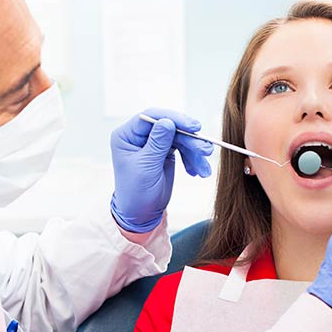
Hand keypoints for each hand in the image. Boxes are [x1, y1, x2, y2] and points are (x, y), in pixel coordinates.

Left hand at [110, 108, 213, 232]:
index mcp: (126, 135)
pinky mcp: (165, 150)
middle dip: (189, 139)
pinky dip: (192, 159)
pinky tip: (197, 171)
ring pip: (179, 137)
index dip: (173, 119)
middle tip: (205, 149)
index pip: (151, 117)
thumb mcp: (147, 167)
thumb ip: (158, 143)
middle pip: (169, 126)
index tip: (193, 127)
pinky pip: (183, 148)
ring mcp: (153, 142)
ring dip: (195, 151)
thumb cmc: (136, 192)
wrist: (141, 213)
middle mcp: (139, 135)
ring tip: (204, 167)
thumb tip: (168, 121)